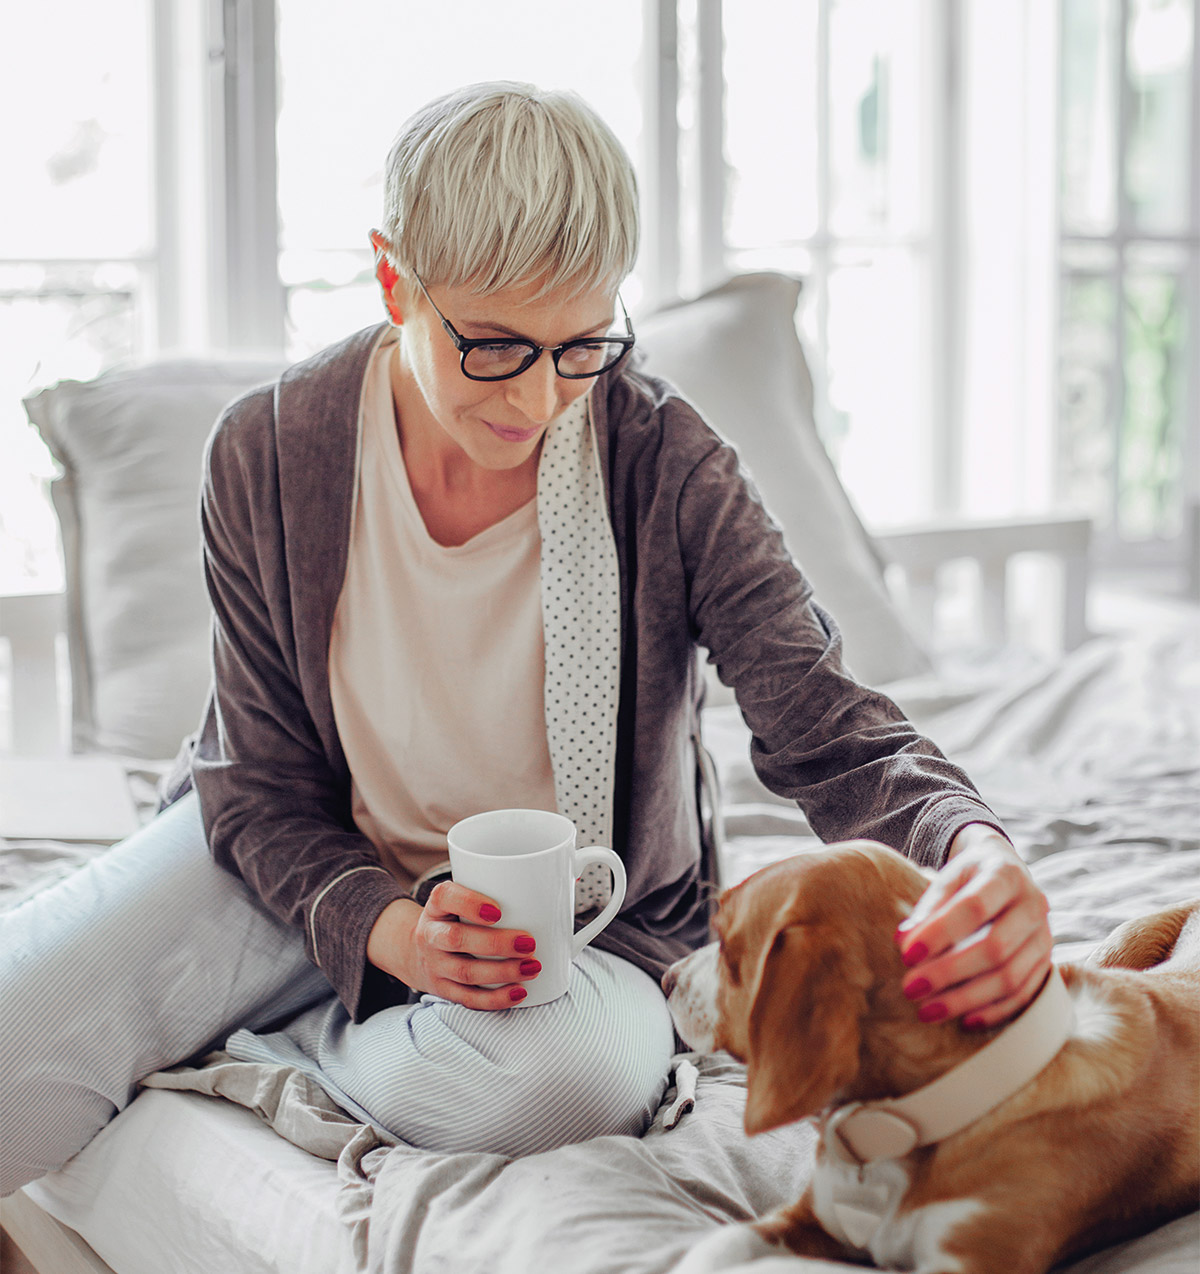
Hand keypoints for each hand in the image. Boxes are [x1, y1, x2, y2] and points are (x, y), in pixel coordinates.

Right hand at [366, 882, 540, 1008]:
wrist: (418, 950)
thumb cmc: (458, 917)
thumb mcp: (465, 896)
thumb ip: (501, 887)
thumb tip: (567, 879)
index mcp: (438, 904)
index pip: (445, 897)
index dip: (470, 903)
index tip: (499, 910)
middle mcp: (431, 934)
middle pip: (456, 939)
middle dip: (496, 943)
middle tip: (529, 943)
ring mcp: (435, 964)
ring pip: (465, 972)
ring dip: (502, 972)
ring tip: (533, 968)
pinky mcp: (443, 990)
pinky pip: (468, 998)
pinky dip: (495, 998)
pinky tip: (519, 992)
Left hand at [894, 823, 1052, 1029]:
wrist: (1005, 869)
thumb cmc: (969, 876)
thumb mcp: (948, 877)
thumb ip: (929, 907)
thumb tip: (904, 940)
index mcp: (1006, 875)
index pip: (974, 907)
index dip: (940, 933)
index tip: (907, 955)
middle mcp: (1033, 906)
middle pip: (995, 948)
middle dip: (949, 973)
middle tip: (911, 989)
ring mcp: (1044, 937)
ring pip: (1011, 977)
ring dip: (966, 999)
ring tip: (928, 1011)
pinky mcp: (1046, 963)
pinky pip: (1024, 995)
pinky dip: (994, 1012)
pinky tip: (964, 1021)